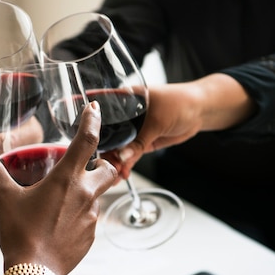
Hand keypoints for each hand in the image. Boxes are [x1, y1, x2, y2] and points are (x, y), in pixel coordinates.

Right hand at [0, 101, 117, 274]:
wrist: (34, 272)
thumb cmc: (20, 232)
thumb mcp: (5, 199)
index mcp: (67, 179)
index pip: (87, 141)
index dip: (92, 121)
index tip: (94, 109)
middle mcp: (86, 195)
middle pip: (108, 170)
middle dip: (102, 163)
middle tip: (88, 165)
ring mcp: (91, 217)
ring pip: (96, 196)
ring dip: (85, 192)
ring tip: (60, 201)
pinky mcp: (91, 236)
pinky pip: (89, 219)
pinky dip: (78, 215)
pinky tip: (58, 224)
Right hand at [101, 74, 253, 177]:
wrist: (201, 111)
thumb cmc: (179, 103)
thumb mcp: (156, 122)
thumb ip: (138, 142)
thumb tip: (122, 158)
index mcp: (123, 100)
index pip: (99, 111)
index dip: (86, 121)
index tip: (73, 132)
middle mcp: (124, 115)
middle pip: (105, 134)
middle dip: (100, 150)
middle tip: (97, 165)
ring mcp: (132, 130)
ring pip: (117, 147)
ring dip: (114, 161)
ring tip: (112, 174)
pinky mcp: (141, 142)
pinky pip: (130, 155)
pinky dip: (126, 165)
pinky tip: (122, 174)